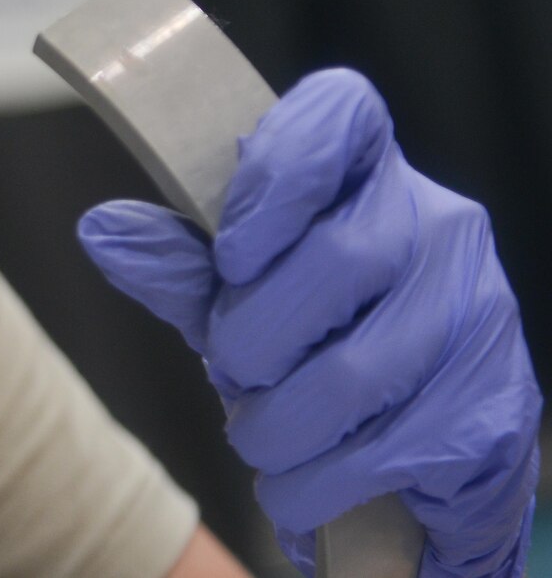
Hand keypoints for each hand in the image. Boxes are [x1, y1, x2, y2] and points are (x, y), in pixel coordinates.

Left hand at [76, 69, 541, 577]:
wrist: (425, 444)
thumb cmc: (319, 342)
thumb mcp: (238, 294)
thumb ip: (179, 264)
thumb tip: (103, 230)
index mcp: (369, 174)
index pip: (341, 114)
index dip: (280, 172)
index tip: (230, 250)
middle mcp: (439, 226)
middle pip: (343, 256)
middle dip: (256, 332)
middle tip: (228, 366)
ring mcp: (478, 311)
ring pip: (361, 368)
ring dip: (280, 421)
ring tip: (254, 435)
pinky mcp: (496, 402)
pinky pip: (394, 446)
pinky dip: (319, 478)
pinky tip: (291, 484)